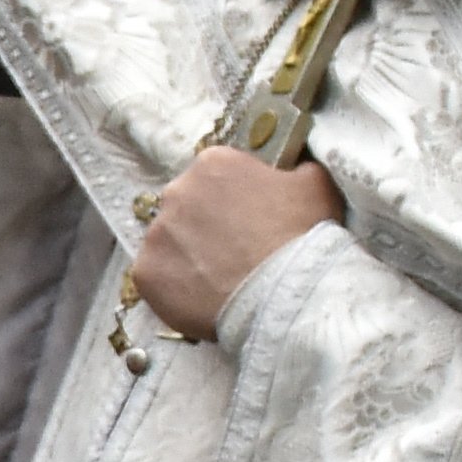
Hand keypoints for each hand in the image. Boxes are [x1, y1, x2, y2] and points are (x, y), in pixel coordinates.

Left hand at [130, 148, 341, 342]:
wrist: (286, 294)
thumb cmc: (304, 235)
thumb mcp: (315, 184)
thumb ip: (296, 170)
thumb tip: (292, 170)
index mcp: (214, 163)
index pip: (217, 175)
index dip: (235, 199)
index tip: (250, 220)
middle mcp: (176, 191)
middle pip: (188, 206)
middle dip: (207, 225)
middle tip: (234, 251)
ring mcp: (156, 234)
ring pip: (170, 242)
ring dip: (189, 256)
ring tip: (220, 279)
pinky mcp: (145, 273)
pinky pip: (157, 277)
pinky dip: (175, 287)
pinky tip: (202, 297)